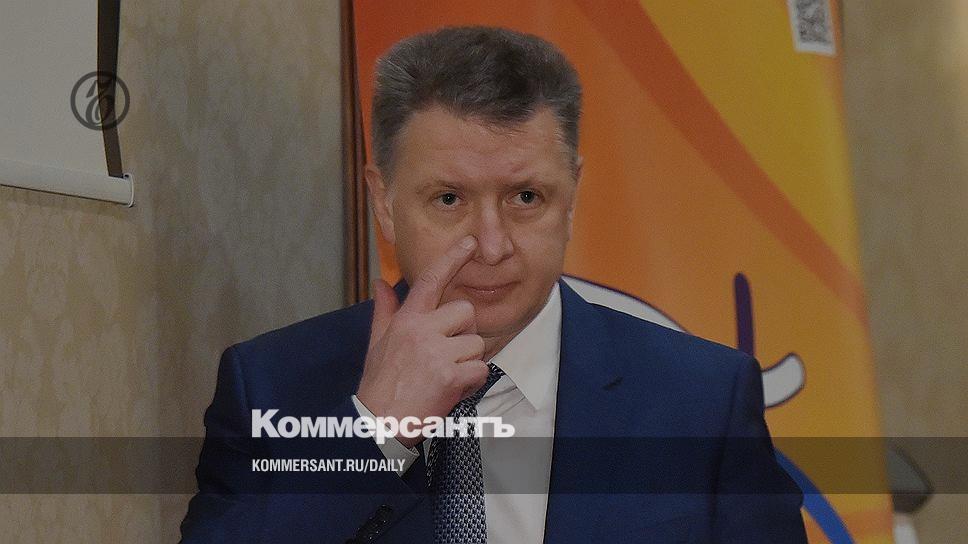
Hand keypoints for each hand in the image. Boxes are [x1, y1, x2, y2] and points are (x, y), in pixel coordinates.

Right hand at [356, 235, 488, 447]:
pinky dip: (472, 382)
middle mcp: (421, 330)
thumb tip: (381, 284)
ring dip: (468, 362)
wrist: (378, 423)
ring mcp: (436, 352)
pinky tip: (452, 389)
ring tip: (445, 376)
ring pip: (476, 343)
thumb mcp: (378, 343)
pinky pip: (480, 369)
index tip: (469, 243)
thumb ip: (385, 311)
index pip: (430, 281)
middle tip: (447, 354)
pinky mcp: (449, 375)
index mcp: (406, 320)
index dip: (451, 259)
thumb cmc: (380, 384)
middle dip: (464, 332)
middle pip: (466, 312)